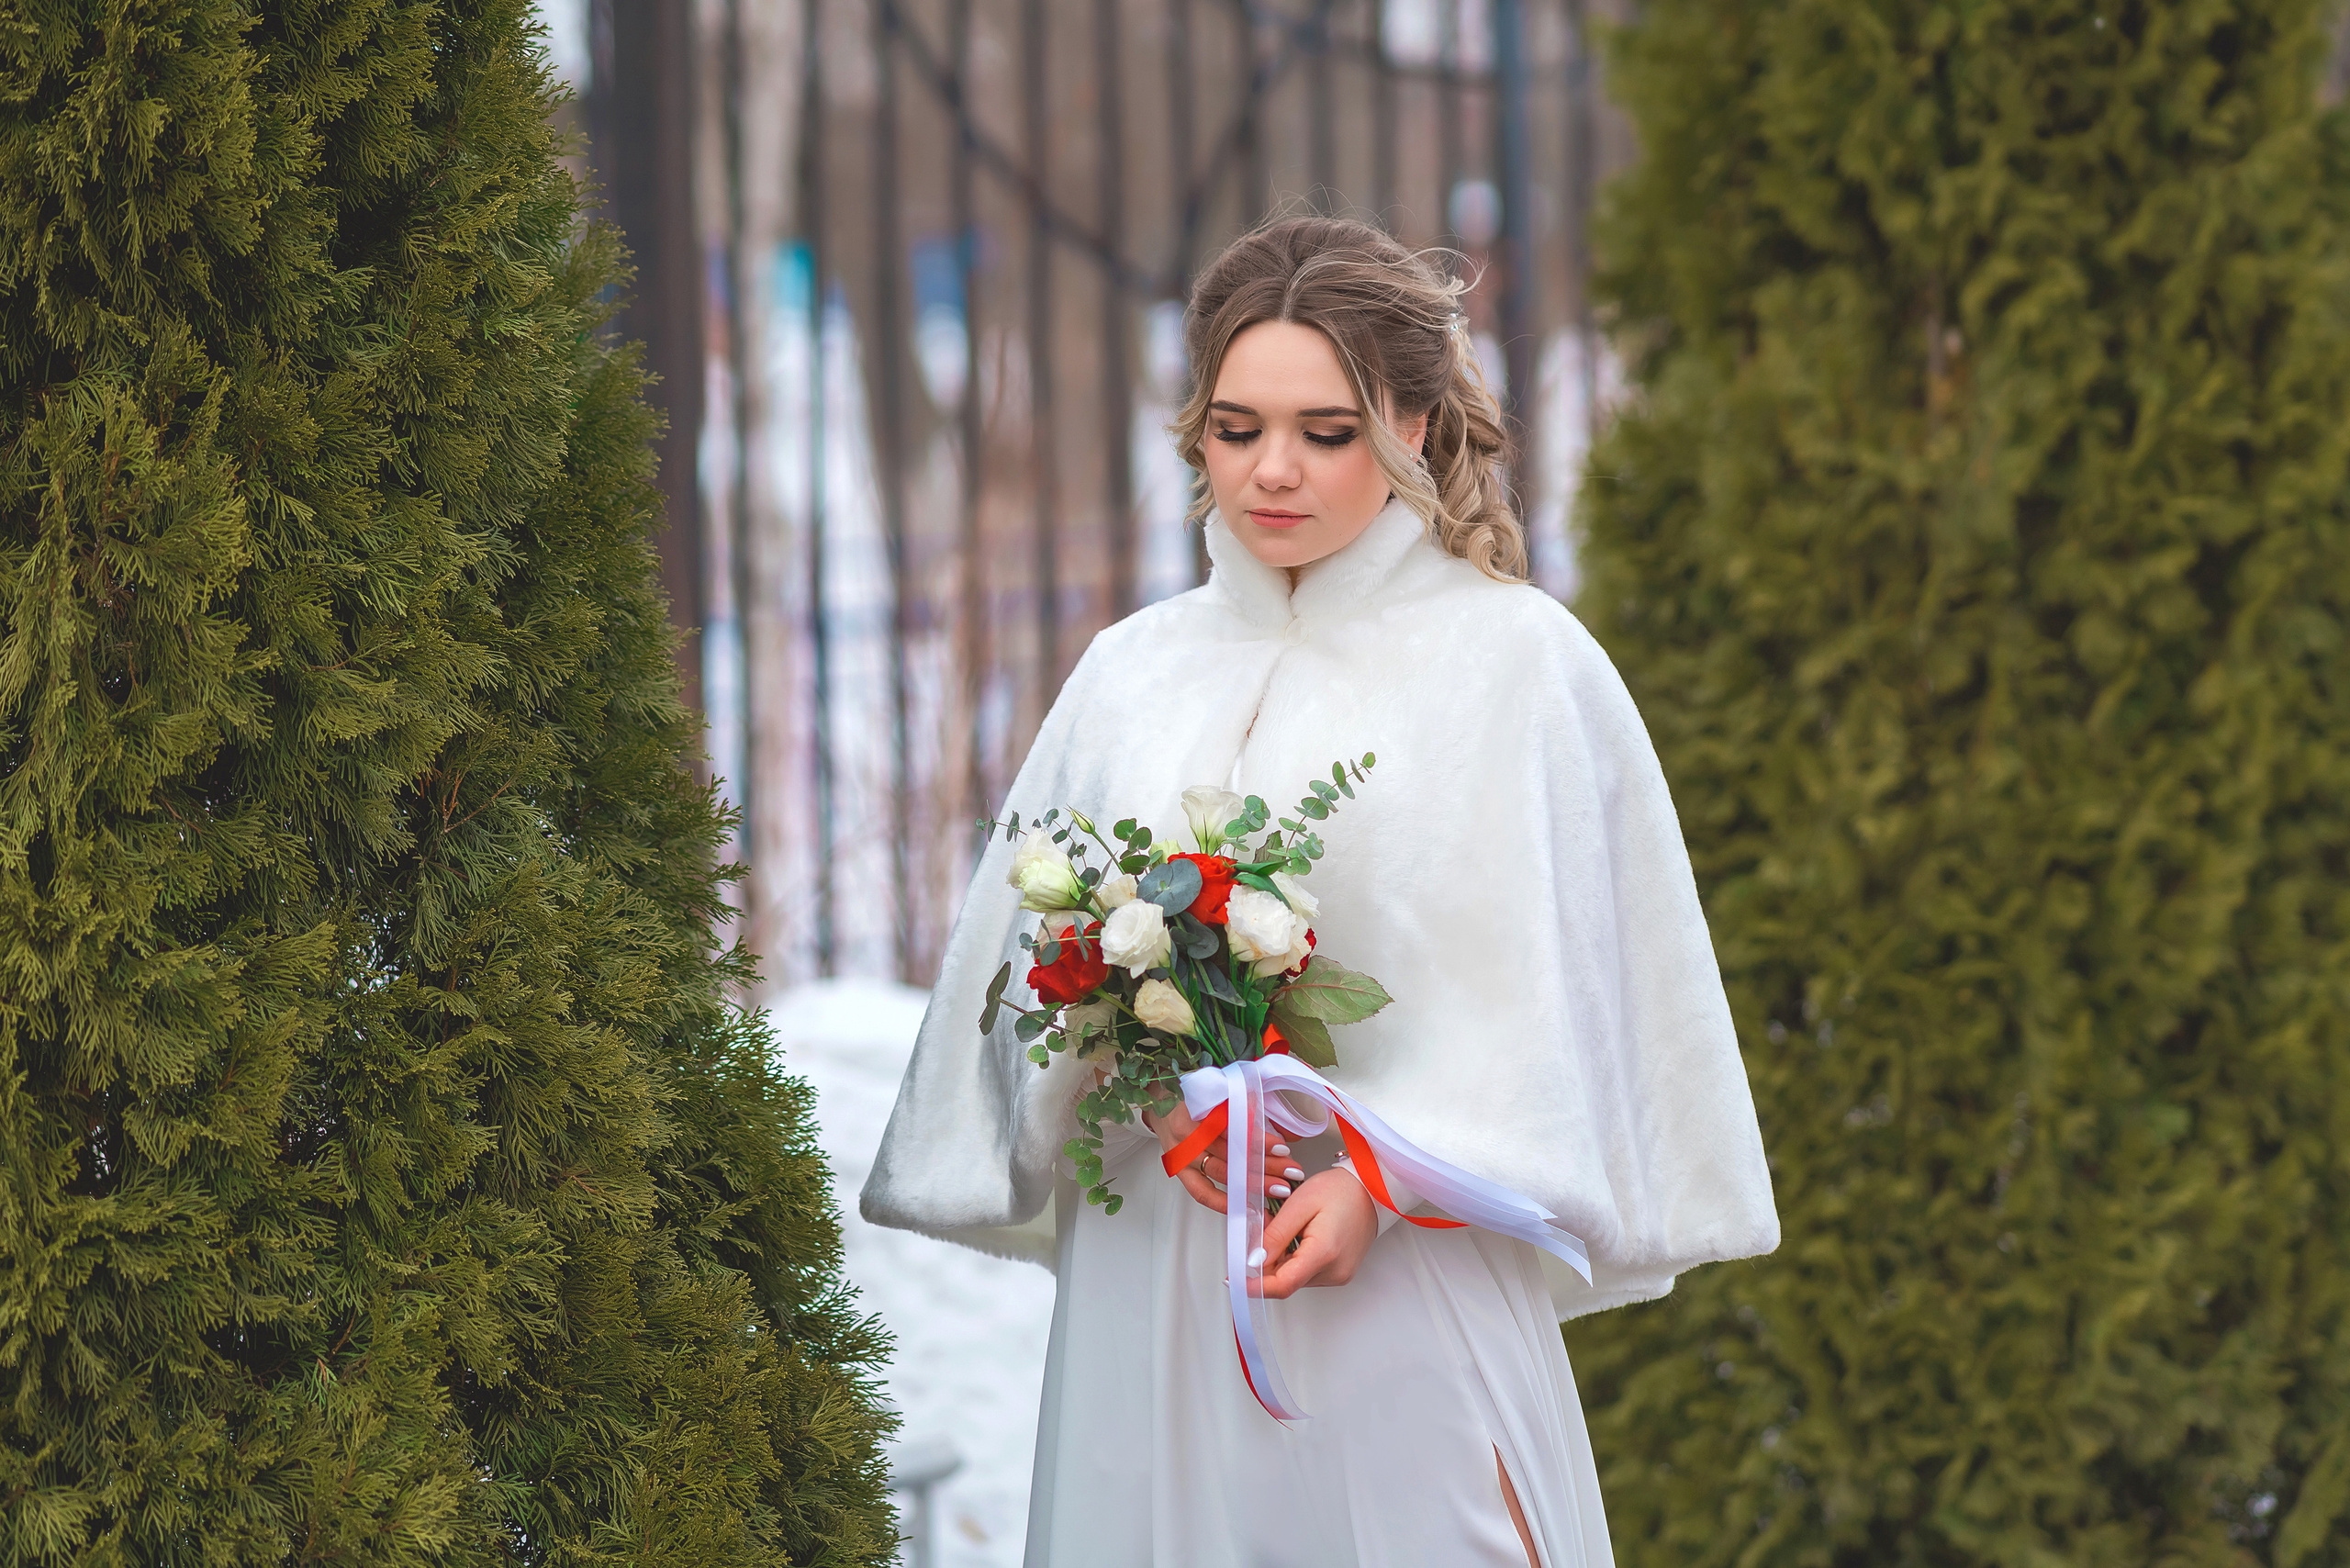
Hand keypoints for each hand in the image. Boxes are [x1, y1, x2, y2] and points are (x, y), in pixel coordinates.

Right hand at [1141, 1102, 1311, 1215]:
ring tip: (1280, 1189)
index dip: (1259, 1139)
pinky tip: (1247, 1208)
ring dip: (1253, 1183)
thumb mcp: (1218, 1092)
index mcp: (1198, 1106)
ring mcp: (1182, 1154)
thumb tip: (1284, 1130)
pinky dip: (1224, 1203)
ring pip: (1222, 1173)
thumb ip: (1245, 1107)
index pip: (1234, 1126)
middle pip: (1231, 1152)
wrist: (1159, 1103)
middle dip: (1266, 1165)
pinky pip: (1201, 1192)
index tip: (1283, 1148)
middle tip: (1292, 1172)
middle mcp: (1188, 1132)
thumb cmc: (1193, 1097)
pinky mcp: (1179, 1170)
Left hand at [1254, 1169, 1376, 1296]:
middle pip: (1285, 1280)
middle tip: (1264, 1227)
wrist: (1373, 1190)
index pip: (1283, 1284)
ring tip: (1287, 1225)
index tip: (1234, 1278)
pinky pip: (1305, 1272)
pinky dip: (1294, 1257)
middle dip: (1266, 1260)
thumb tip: (1252, 1261)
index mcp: (1324, 1254)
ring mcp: (1338, 1275)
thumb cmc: (1340, 1191)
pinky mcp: (1338, 1273)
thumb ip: (1274, 1235)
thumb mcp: (1300, 1204)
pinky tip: (1298, 1234)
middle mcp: (1334, 1272)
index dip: (1255, 1285)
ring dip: (1280, 1257)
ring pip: (1294, 1277)